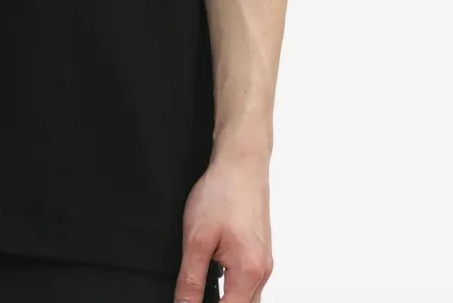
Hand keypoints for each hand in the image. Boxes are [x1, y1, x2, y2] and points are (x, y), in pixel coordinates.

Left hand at [174, 149, 272, 302]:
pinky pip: (248, 281)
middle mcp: (262, 271)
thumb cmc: (223, 192)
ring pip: (247, 297)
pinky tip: (215, 271)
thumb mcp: (196, 238)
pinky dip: (232, 284)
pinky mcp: (260, 251)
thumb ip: (191, 279)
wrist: (241, 163)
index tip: (189, 302)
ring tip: (203, 287)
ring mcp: (264, 261)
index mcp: (249, 272)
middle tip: (194, 295)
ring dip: (227, 297)